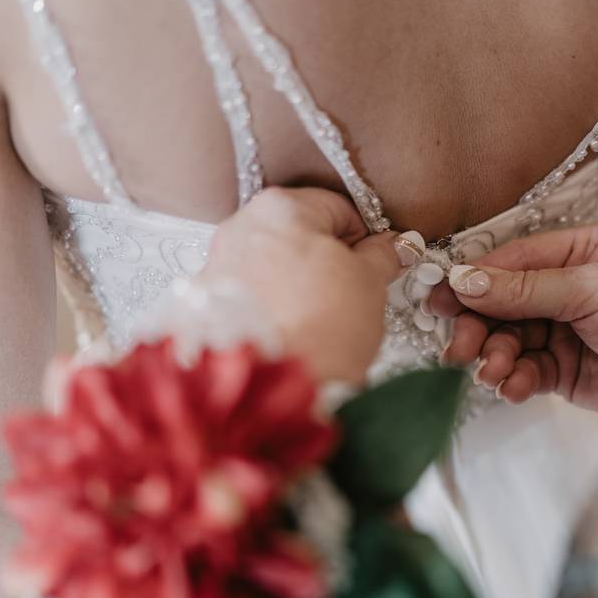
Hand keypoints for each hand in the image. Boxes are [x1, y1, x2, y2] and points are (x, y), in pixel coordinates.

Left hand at [199, 187, 402, 383]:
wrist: (270, 391)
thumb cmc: (320, 329)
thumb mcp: (369, 283)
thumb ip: (380, 255)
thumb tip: (391, 246)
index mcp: (281, 207)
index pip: (337, 207)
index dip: (364, 237)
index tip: (375, 262)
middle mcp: (239, 228)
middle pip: (299, 234)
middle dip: (327, 260)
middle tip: (352, 293)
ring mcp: (217, 267)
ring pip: (273, 265)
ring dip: (299, 284)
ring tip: (321, 318)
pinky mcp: (206, 306)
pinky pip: (252, 294)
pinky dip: (273, 306)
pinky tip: (292, 330)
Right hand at [429, 224, 597, 435]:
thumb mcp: (593, 290)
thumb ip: (525, 288)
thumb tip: (463, 281)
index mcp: (581, 251)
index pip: (513, 258)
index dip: (475, 278)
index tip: (440, 298)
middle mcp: (569, 287)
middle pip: (502, 301)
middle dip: (478, 324)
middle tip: (459, 347)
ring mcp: (566, 331)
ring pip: (508, 339)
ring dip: (494, 356)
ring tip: (493, 372)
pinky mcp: (566, 372)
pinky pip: (524, 371)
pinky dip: (513, 380)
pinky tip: (513, 388)